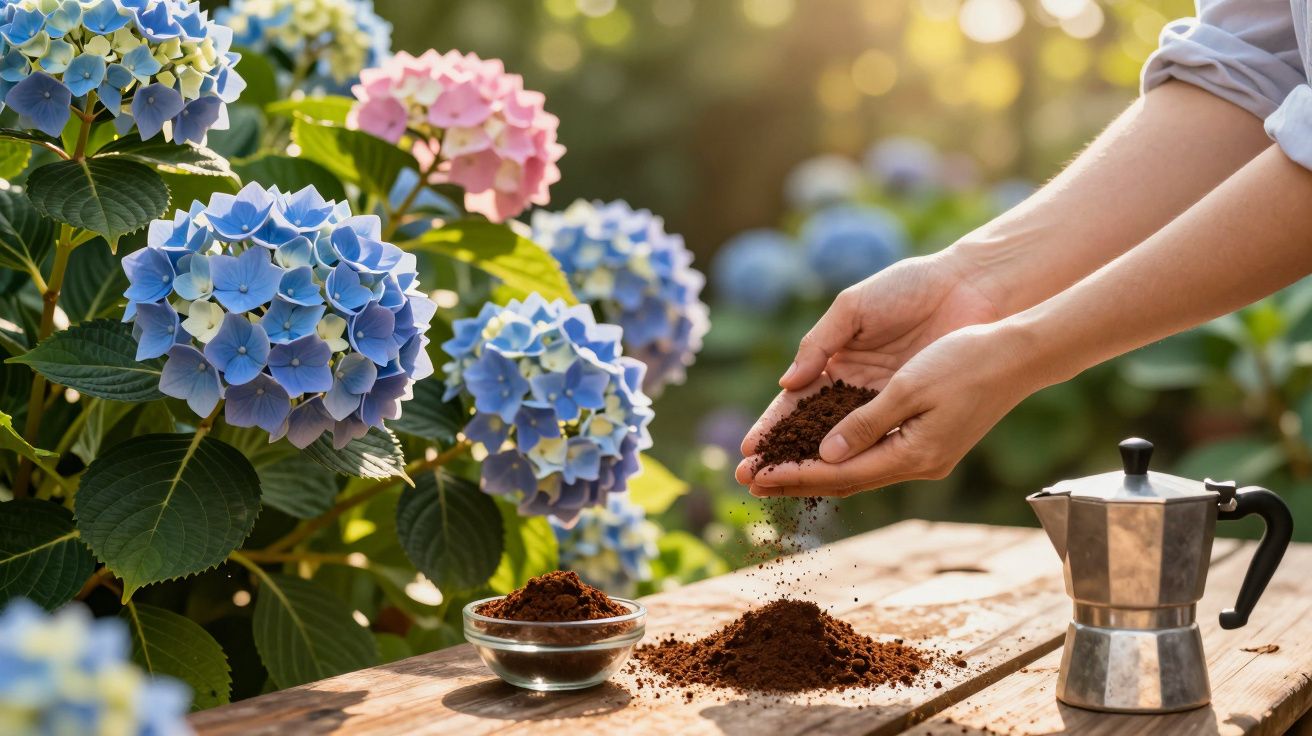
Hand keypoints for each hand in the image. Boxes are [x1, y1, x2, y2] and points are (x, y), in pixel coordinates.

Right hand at [736, 252, 1000, 486]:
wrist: (968, 288)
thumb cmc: (908, 287)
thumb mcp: (854, 309)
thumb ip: (819, 344)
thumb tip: (786, 384)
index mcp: (834, 361)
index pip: (794, 403)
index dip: (772, 426)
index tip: (749, 449)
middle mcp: (854, 389)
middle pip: (810, 432)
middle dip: (780, 456)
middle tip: (749, 480)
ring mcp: (883, 404)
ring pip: (841, 444)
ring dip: (811, 468)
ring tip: (778, 489)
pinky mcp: (912, 413)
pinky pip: (879, 443)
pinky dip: (854, 463)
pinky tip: (829, 482)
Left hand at [740, 323, 1041, 496]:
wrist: (1019, 355)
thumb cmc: (966, 361)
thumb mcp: (908, 388)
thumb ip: (866, 423)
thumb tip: (826, 453)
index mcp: (913, 455)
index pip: (840, 472)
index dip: (795, 473)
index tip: (756, 475)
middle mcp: (918, 464)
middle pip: (844, 479)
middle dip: (795, 478)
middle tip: (748, 481)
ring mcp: (926, 456)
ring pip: (858, 471)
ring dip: (814, 470)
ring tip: (772, 470)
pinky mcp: (928, 443)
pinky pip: (874, 457)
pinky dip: (841, 458)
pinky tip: (818, 453)